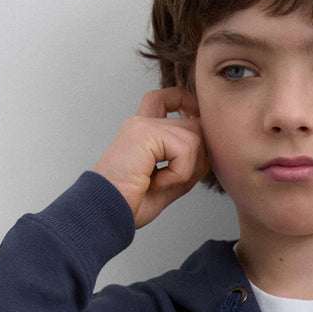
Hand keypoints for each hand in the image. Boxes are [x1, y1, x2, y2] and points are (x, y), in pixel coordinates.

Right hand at [92, 87, 208, 228]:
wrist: (105, 213)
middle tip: (175, 180)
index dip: (185, 101)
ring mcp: (142, 125)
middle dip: (197, 158)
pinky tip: (155, 182)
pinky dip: (178, 174)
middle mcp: (141, 123)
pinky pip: (185, 150)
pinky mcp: (144, 132)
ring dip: (186, 169)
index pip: (165, 98)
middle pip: (193, 124)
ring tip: (159, 182)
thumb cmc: (128, 204)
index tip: (195, 118)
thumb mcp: (166, 185)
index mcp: (143, 133)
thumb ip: (184, 166)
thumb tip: (208, 156)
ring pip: (194, 138)